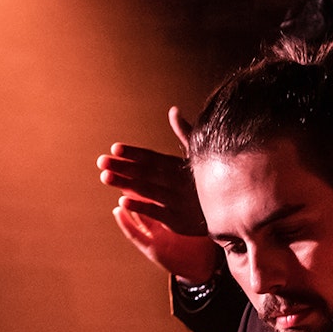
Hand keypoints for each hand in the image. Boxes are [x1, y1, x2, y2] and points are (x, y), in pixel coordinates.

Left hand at [98, 107, 215, 281]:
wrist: (231, 212)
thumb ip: (185, 133)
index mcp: (182, 165)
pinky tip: (122, 200)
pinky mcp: (177, 220)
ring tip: (104, 176)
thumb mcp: (200, 155)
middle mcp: (177, 182)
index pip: (154, 157)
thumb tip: (173, 111)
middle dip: (123, 166)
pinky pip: (155, 212)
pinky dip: (140, 206)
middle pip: (145, 172)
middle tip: (101, 161)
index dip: (134, 153)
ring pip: (147, 190)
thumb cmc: (211, 179)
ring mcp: (176, 201)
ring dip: (125, 182)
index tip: (115, 147)